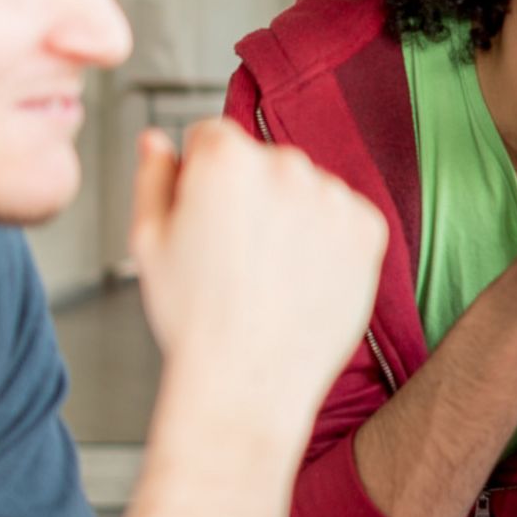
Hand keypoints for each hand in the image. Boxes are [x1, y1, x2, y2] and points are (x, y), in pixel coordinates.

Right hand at [128, 119, 386, 405]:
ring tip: (269, 274)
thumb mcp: (148, 242)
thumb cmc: (195, 318)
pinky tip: (301, 279)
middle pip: (263, 161)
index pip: (212, 136)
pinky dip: (328, 241)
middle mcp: (286, 166)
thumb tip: (158, 142)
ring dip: (291, 215)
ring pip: (306, 189)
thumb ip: (153, 178)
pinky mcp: (368, 229)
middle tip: (234, 255)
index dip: (199, 177)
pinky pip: (343, 217)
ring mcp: (333, 197)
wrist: (248, 381)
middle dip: (248, 194)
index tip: (202, 217)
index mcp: (226, 160)